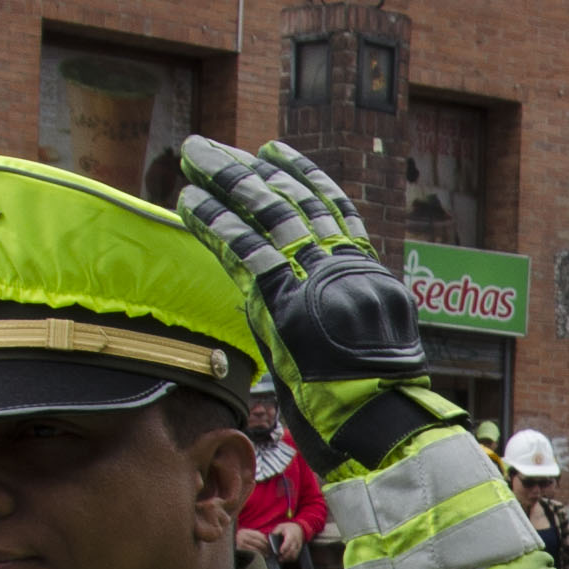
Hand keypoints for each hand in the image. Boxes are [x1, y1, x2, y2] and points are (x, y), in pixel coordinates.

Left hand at [173, 136, 423, 435]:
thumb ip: (336, 310)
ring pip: (266, 213)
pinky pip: (242, 249)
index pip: (332, 209)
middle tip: (215, 148)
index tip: (275, 153)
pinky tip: (189, 200)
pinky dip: (214, 222)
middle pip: (293, 200)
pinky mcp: (283, 298)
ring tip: (195, 155)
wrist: (379, 420)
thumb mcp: (368, 343)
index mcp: (366, 272)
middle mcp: (342, 265)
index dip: (301, 176)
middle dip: (249, 169)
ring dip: (225, 180)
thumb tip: (301, 299)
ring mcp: (314, 278)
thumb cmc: (373, 400)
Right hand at [232, 524, 272, 556]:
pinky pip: (252, 553)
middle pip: (258, 541)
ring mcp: (240, 543)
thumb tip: (265, 540)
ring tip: (266, 555)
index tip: (269, 545)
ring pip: (256, 548)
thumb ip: (251, 536)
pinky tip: (261, 557)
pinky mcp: (239, 550)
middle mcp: (241, 536)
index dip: (265, 540)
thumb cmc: (236, 544)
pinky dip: (258, 555)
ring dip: (263, 552)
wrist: (224, 548)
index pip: (258, 535)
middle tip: (269, 551)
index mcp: (243, 531)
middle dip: (265, 547)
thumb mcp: (242, 537)